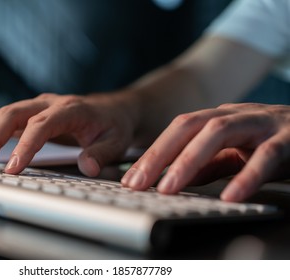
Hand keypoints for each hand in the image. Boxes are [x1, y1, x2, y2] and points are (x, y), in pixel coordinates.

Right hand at [0, 92, 136, 175]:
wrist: (113, 110)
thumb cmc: (114, 125)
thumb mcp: (117, 141)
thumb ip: (102, 154)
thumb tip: (86, 167)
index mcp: (70, 108)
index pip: (41, 124)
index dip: (25, 145)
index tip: (13, 169)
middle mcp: (49, 103)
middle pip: (12, 114)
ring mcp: (36, 106)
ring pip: (1, 115)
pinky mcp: (30, 114)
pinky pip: (2, 121)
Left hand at [122, 103, 289, 201]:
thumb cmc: (272, 141)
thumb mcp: (235, 153)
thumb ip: (208, 164)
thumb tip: (175, 179)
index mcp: (218, 118)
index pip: (177, 131)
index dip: (152, 153)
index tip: (130, 180)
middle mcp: (235, 115)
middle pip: (189, 126)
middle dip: (160, 154)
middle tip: (138, 183)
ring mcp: (262, 123)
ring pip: (219, 132)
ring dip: (190, 160)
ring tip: (169, 188)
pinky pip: (266, 155)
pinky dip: (247, 176)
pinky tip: (230, 196)